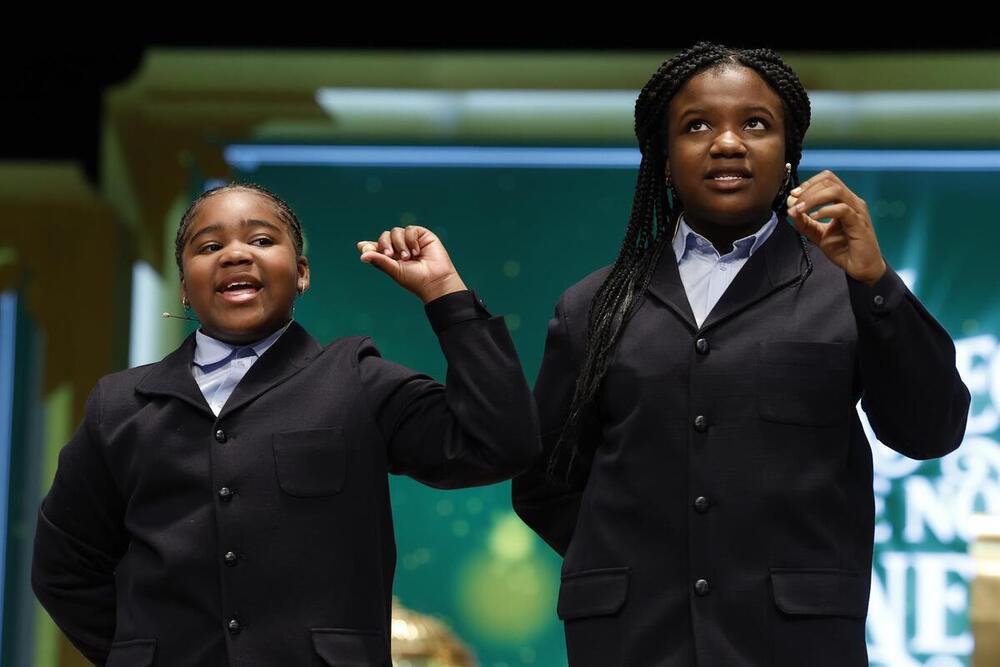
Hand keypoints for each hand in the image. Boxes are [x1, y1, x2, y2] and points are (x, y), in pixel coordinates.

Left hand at [356, 225, 467, 302]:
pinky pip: (409, 230)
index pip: (375, 246)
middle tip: (390, 256)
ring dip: (399, 244)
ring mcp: (409, 241)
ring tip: (408, 257)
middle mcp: (399, 247)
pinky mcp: (421, 235)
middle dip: (384, 245)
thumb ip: (379, 260)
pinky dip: (411, 240)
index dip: (368, 246)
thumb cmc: (415, 279)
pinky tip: (417, 251)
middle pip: (384, 236)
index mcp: (390, 257)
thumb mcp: (394, 270)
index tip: (362, 247)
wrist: (435, 280)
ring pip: (395, 231)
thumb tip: (361, 255)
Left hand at [786, 170, 886, 285]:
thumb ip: (805, 223)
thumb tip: (791, 210)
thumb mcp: (818, 235)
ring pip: (836, 191)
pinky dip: (825, 211)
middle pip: (830, 181)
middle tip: (794, 201)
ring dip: (813, 198)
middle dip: (808, 189)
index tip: (794, 194)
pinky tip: (814, 217)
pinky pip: (842, 209)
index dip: (809, 183)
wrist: (860, 268)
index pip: (827, 180)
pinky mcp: (859, 223)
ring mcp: (857, 211)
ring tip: (800, 209)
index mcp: (844, 201)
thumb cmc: (844, 249)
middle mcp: (852, 202)